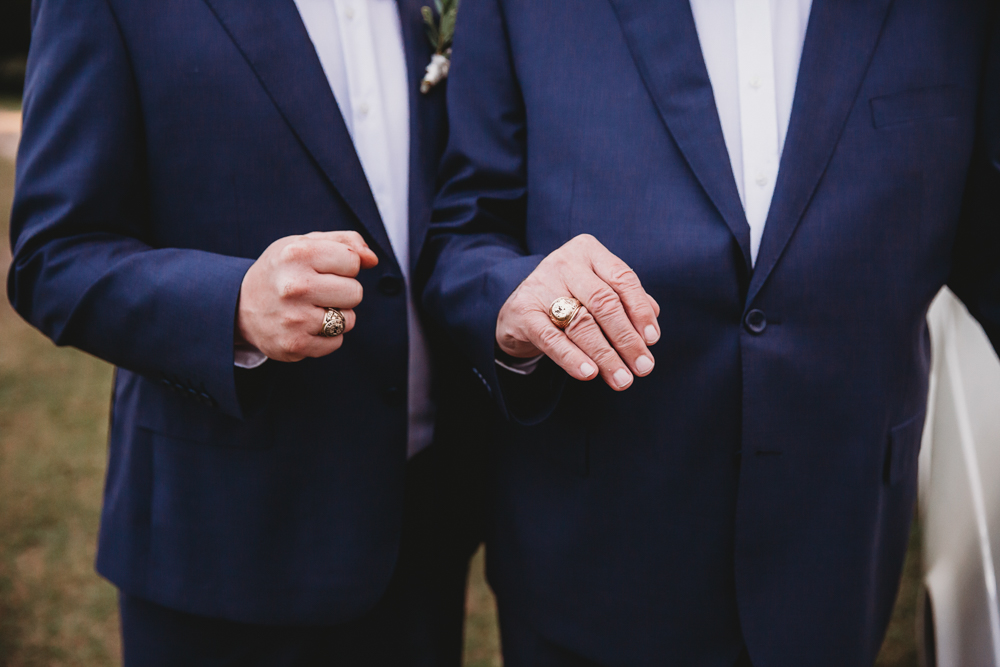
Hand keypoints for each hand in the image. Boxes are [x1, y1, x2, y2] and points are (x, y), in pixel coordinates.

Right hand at [237, 231, 378, 361]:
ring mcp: (294, 318)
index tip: (325, 269)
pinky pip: (336, 342)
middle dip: (343, 292)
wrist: (240, 306)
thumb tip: (372, 259)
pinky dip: (327, 336)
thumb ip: (345, 241)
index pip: (353, 261)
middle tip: (318, 291)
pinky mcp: (295, 345)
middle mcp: (294, 286)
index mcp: (297, 253)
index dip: (345, 266)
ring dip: (337, 316)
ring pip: (349, 320)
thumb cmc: (283, 270)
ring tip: (311, 308)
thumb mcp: (306, 244)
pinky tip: (305, 326)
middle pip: (356, 293)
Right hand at [496, 234, 659, 389]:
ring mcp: (541, 286)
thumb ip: (626, 303)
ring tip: (622, 379)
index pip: (622, 279)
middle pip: (604, 303)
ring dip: (605, 356)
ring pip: (581, 323)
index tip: (652, 340)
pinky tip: (589, 373)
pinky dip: (572, 358)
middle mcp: (564, 263)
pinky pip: (551, 338)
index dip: (639, 311)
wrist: (519, 308)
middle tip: (643, 367)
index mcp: (588, 250)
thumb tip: (650, 332)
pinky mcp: (523, 311)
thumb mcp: (597, 290)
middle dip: (627, 339)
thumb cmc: (569, 298)